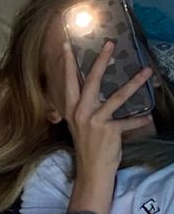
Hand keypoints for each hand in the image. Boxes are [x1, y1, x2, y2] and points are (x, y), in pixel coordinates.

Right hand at [63, 39, 152, 180]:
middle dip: (101, 61)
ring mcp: (94, 121)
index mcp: (71, 110)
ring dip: (134, 83)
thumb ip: (84, 107)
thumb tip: (95, 88)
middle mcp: (80, 113)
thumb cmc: (87, 146)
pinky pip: (127, 121)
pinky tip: (147, 117)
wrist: (92, 170)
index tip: (67, 46)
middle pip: (91, 82)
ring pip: (117, 97)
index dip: (67, 64)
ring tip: (146, 71)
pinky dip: (138, 120)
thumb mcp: (80, 125)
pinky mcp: (109, 130)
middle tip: (109, 44)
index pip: (68, 83)